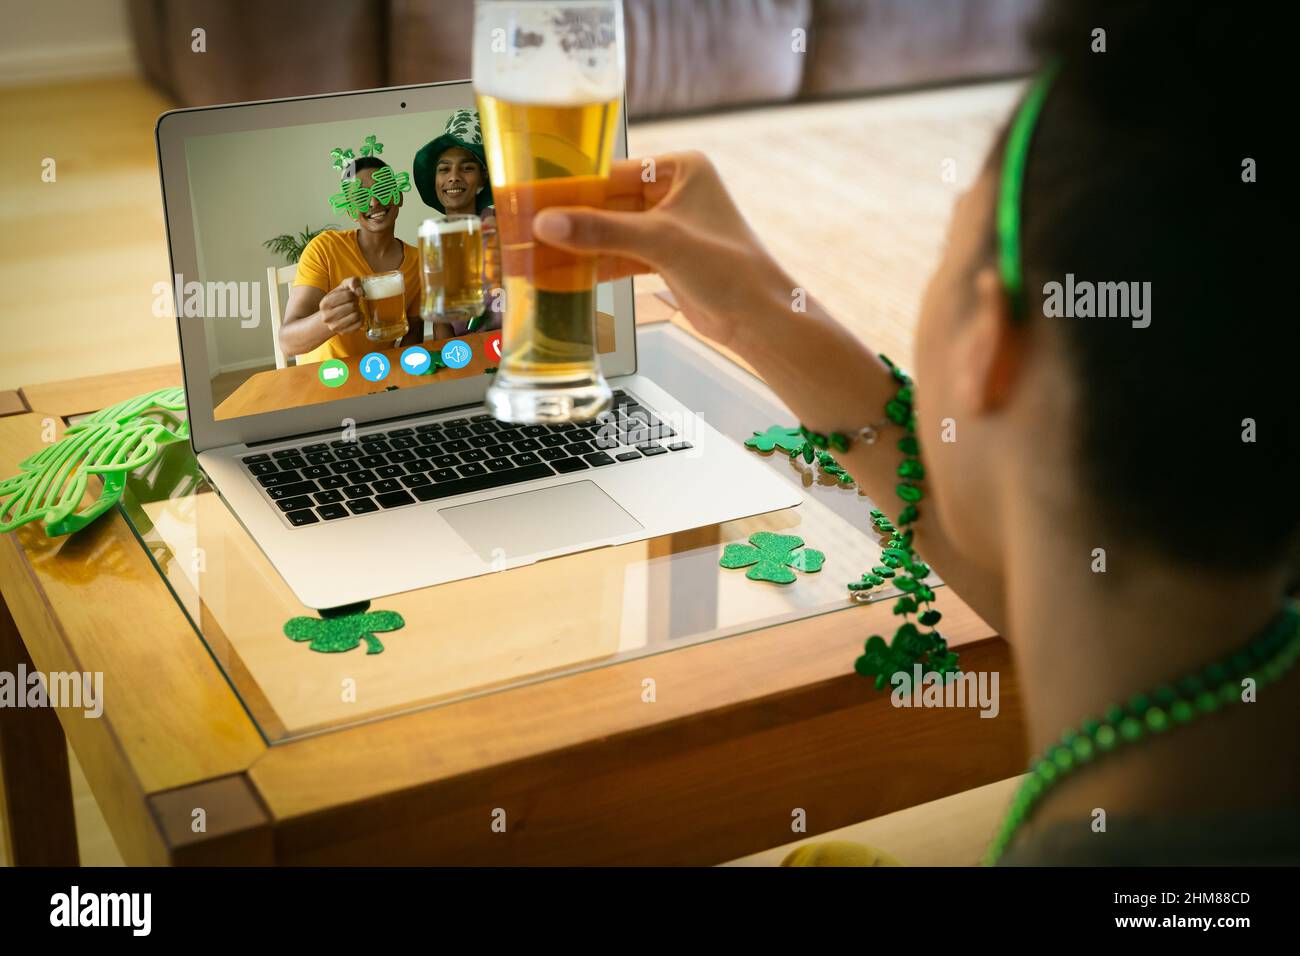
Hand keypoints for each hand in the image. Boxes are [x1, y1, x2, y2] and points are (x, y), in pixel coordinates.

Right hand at [318, 277, 363, 335]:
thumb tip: (359, 291)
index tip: (350, 296)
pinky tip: (357, 317)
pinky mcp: (343, 332)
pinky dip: (361, 319)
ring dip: (358, 311)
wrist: (331, 316)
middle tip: (352, 304)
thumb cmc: (339, 299)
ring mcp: (334, 326)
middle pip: (352, 306)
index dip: (352, 294)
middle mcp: (327, 316)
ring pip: (355, 316)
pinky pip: (359, 325)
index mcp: (325, 303)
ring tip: (354, 310)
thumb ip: (352, 282)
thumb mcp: (343, 287)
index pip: (347, 295)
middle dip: (355, 303)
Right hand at [532, 151, 777, 348]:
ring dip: (575, 247)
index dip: (570, 190)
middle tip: (522, 231)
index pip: (611, 174)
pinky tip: (561, 275)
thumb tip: (547, 223)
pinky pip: (618, 255)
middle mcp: (672, 192)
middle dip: (567, 223)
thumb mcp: (661, 241)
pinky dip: (593, 265)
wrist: (758, 318)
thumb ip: (601, 231)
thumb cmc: (729, 269)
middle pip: (606, 204)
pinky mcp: (663, 258)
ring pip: (609, 233)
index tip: (531, 198)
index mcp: (680, 169)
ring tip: (531, 257)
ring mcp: (667, 227)